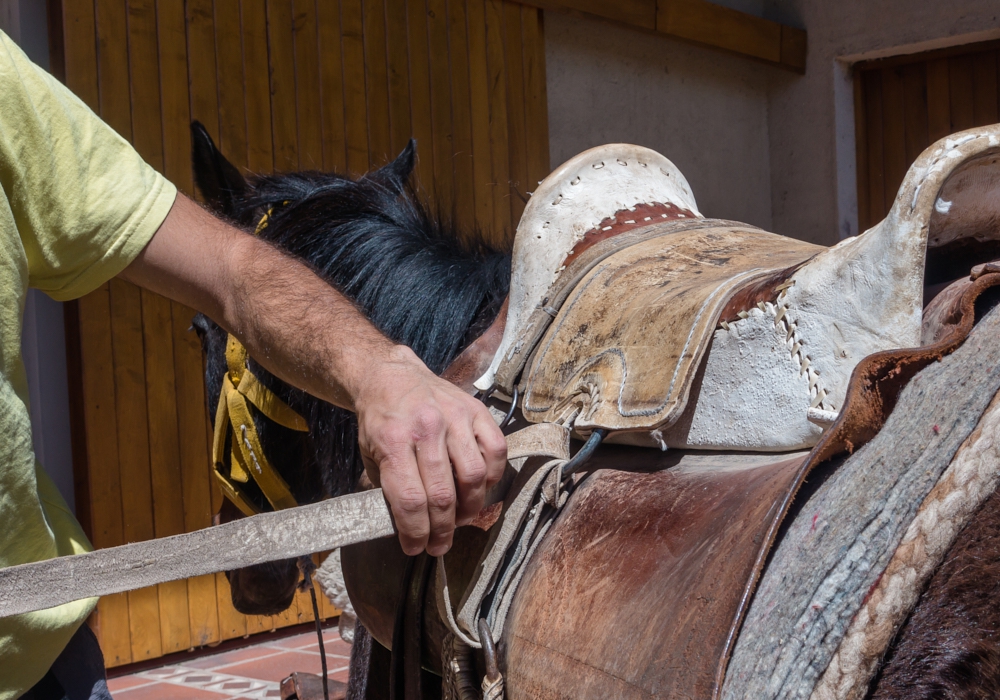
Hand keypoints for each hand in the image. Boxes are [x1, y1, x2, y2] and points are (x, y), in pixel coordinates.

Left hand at [354, 346, 506, 555]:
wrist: (392, 376)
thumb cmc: (380, 420)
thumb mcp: (369, 453)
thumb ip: (388, 487)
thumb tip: (411, 527)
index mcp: (393, 440)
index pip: (410, 499)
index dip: (416, 532)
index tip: (416, 548)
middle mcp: (427, 428)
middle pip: (444, 495)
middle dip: (442, 530)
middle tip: (440, 545)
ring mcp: (455, 417)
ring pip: (474, 476)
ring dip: (470, 508)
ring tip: (460, 519)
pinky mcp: (476, 410)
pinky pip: (495, 451)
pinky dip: (492, 477)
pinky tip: (479, 488)